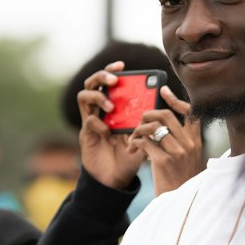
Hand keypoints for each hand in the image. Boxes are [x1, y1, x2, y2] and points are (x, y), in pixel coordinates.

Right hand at [76, 62, 146, 191]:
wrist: (117, 178)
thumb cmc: (130, 155)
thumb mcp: (143, 134)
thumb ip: (147, 118)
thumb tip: (161, 100)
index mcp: (111, 107)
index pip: (106, 81)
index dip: (111, 70)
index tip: (122, 66)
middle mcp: (98, 111)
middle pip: (90, 83)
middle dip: (101, 77)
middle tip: (114, 81)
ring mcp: (90, 121)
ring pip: (83, 96)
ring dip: (98, 97)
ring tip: (111, 107)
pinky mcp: (85, 135)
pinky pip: (89, 122)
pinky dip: (100, 125)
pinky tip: (110, 135)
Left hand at [128, 88, 204, 196]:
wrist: (179, 204)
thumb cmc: (180, 181)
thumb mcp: (187, 159)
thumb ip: (179, 141)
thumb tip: (160, 123)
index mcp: (196, 141)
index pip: (190, 111)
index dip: (175, 99)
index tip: (163, 90)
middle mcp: (189, 144)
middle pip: (166, 115)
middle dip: (148, 115)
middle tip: (139, 122)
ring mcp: (178, 152)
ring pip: (153, 127)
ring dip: (138, 130)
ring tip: (133, 138)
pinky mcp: (164, 161)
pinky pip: (144, 142)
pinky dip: (134, 142)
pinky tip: (131, 149)